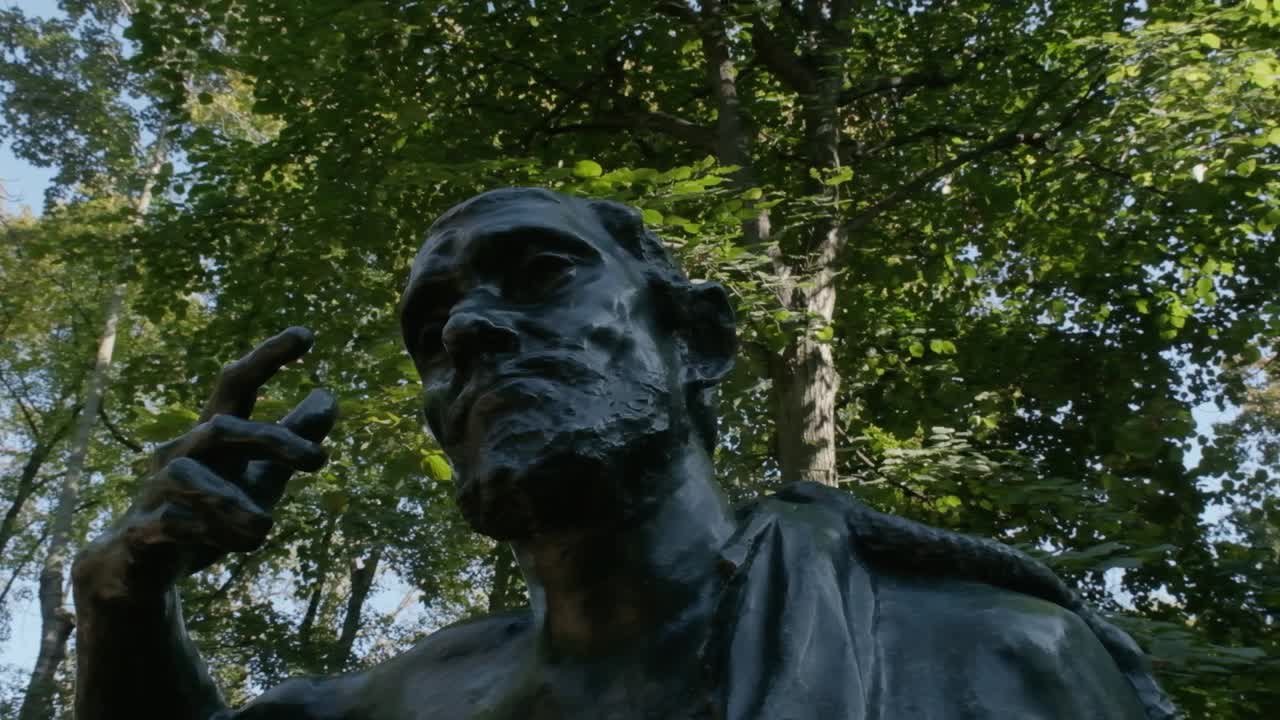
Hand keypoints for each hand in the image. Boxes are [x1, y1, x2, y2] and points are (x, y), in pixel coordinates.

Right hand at [73, 327, 337, 602]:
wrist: (138, 565)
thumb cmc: (207, 511)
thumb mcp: (259, 475)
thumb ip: (292, 438)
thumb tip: (329, 395)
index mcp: (213, 435)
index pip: (237, 385)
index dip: (268, 357)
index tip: (307, 334)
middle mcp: (181, 453)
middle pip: (221, 428)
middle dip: (272, 440)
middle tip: (320, 460)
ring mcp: (156, 490)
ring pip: (188, 476)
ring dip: (233, 500)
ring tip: (268, 527)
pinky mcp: (141, 531)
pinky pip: (169, 524)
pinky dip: (205, 532)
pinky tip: (236, 544)